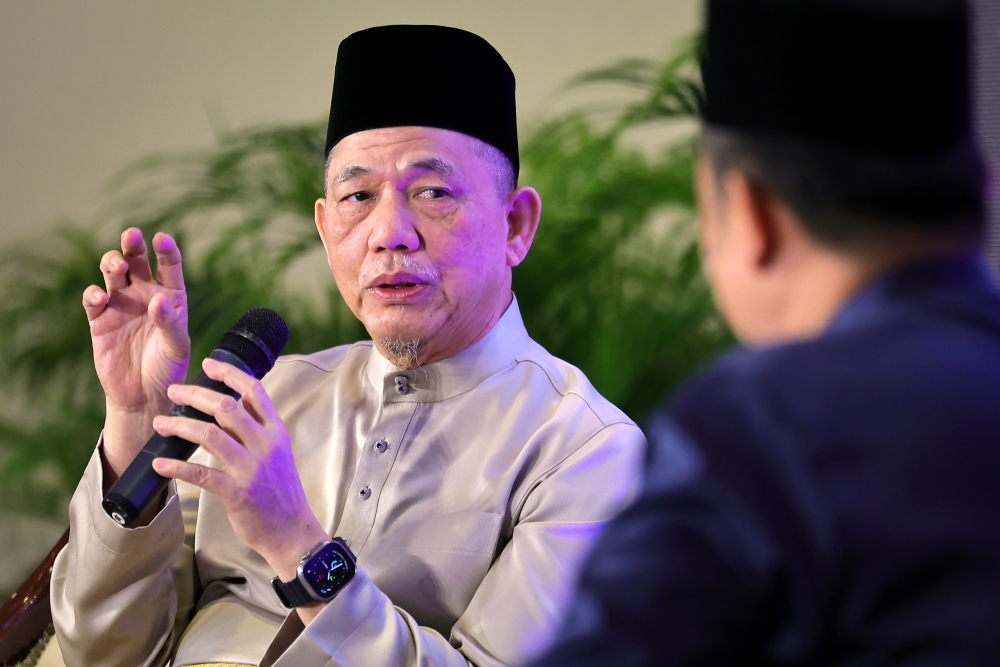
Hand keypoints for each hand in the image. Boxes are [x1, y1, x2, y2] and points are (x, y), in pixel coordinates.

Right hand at [84, 228, 189, 477]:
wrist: (144, 396)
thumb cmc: (168, 370)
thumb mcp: (177, 347)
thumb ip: (169, 323)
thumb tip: (157, 299)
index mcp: (171, 297)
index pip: (169, 266)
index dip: (166, 250)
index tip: (161, 239)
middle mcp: (145, 295)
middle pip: (137, 261)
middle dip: (132, 245)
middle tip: (132, 236)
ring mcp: (121, 305)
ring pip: (113, 273)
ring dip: (112, 262)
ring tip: (117, 265)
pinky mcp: (100, 320)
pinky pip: (93, 298)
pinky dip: (94, 293)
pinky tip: (100, 296)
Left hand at [150, 358, 327, 580]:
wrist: (292, 530)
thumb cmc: (281, 492)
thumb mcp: (278, 454)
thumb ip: (258, 431)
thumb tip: (231, 408)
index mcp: (276, 432)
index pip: (255, 392)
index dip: (230, 374)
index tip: (208, 364)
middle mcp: (265, 445)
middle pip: (227, 407)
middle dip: (196, 395)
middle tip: (174, 390)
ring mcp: (251, 468)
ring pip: (211, 435)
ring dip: (181, 425)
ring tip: (160, 422)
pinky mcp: (237, 492)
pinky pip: (201, 474)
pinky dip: (177, 467)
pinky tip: (160, 463)